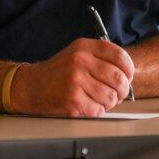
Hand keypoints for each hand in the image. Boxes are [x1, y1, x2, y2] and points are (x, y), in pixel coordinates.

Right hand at [10, 38, 134, 116]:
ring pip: (110, 96)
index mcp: (84, 47)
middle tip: (118, 93)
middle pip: (118, 78)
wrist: (30, 86)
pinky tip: (88, 105)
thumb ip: (100, 58)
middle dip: (122, 89)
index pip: (119, 56)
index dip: (129, 68)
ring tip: (99, 99)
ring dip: (109, 102)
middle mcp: (80, 61)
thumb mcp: (77, 54)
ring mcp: (76, 81)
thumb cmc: (58, 72)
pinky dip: (97, 111)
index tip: (128, 76)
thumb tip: (127, 74)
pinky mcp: (72, 100)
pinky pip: (98, 109)